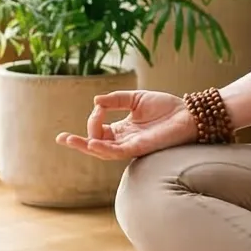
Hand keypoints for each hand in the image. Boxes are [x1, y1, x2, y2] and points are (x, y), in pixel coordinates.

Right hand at [56, 88, 198, 161]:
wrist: (189, 114)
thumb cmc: (167, 107)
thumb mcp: (136, 98)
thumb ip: (116, 99)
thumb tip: (96, 101)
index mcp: (123, 129)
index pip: (99, 129)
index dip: (94, 118)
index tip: (99, 105)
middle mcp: (125, 140)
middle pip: (97, 145)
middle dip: (78, 143)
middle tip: (61, 139)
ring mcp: (131, 146)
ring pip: (104, 151)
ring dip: (86, 147)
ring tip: (70, 141)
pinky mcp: (140, 148)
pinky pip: (118, 152)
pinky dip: (104, 148)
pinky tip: (93, 143)